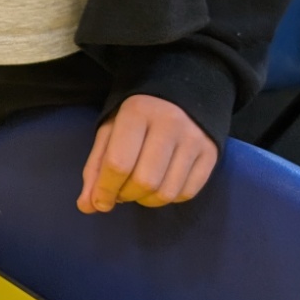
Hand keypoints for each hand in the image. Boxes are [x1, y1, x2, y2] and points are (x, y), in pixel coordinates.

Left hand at [77, 95, 217, 212]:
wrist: (181, 92)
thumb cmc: (137, 115)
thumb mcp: (110, 132)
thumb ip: (96, 168)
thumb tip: (88, 206)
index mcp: (138, 112)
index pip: (118, 163)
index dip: (105, 189)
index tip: (99, 202)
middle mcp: (170, 124)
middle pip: (145, 181)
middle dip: (126, 195)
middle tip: (120, 191)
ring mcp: (194, 139)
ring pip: (167, 192)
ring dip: (146, 200)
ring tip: (138, 188)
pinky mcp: (211, 153)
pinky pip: (187, 193)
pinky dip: (168, 198)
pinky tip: (160, 185)